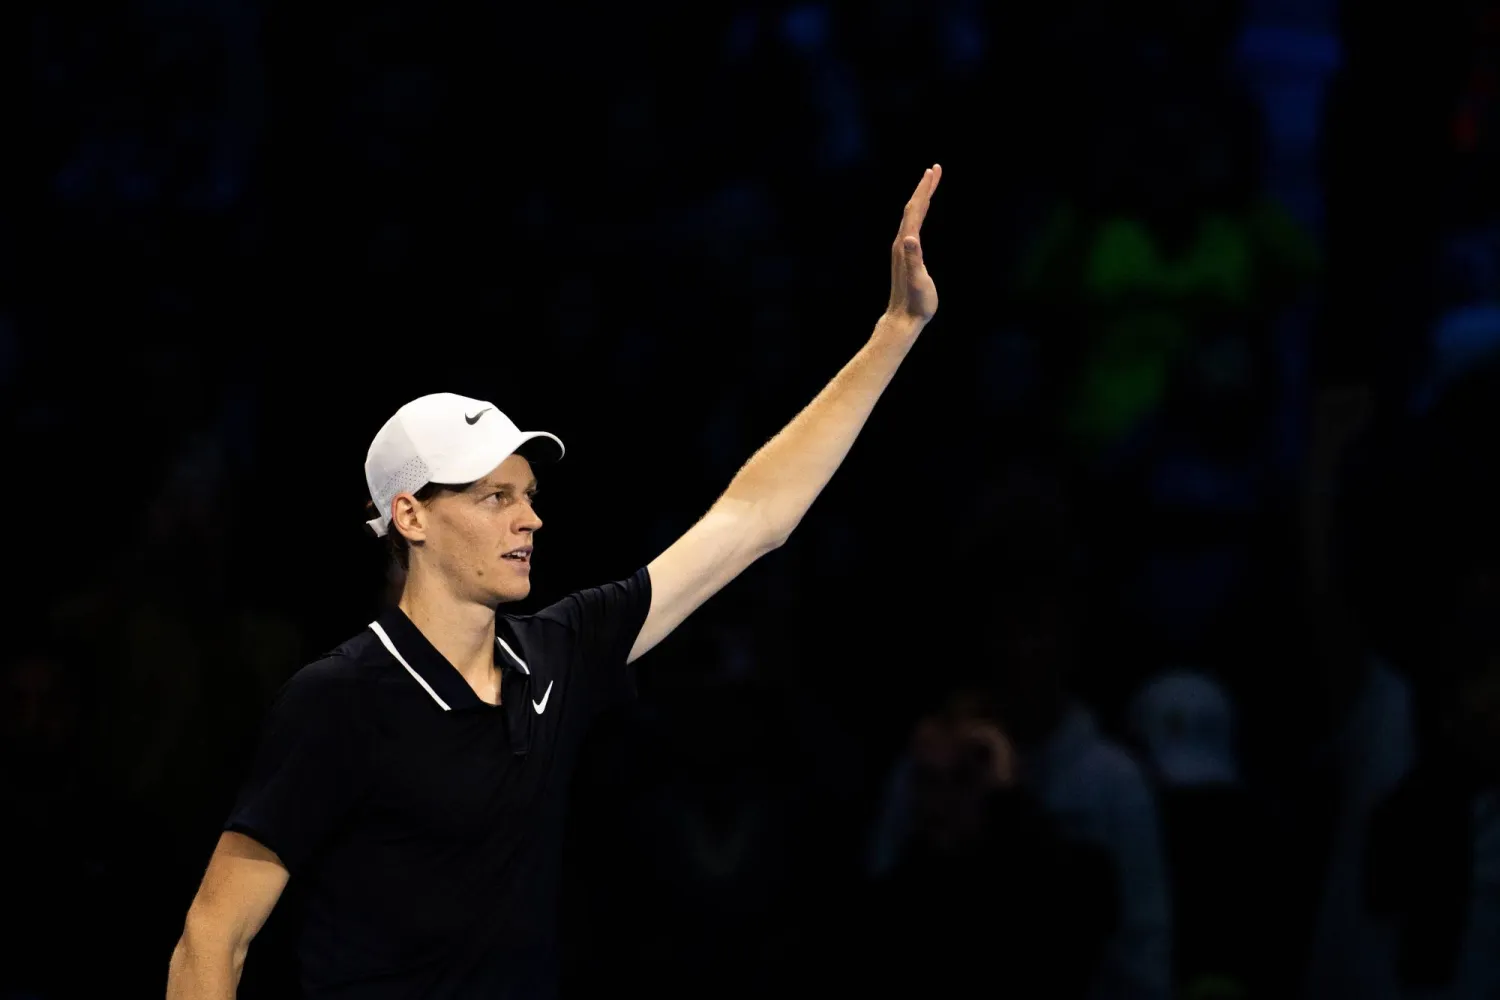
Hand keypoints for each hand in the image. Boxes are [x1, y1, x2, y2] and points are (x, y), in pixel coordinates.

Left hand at [886, 164, 941, 324]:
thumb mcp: (917, 281)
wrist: (903, 319)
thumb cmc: (915, 303)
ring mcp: (903, 249)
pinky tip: (923, 212)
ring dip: (922, 197)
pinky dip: (920, 212)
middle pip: (913, 208)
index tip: (933, 171)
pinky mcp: (906, 255)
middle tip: (935, 168)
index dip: (924, 189)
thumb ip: (913, 260)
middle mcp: (901, 243)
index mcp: (905, 245)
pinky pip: (914, 226)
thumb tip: (909, 238)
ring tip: (931, 183)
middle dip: (924, 187)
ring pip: (912, 216)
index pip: (915, 210)